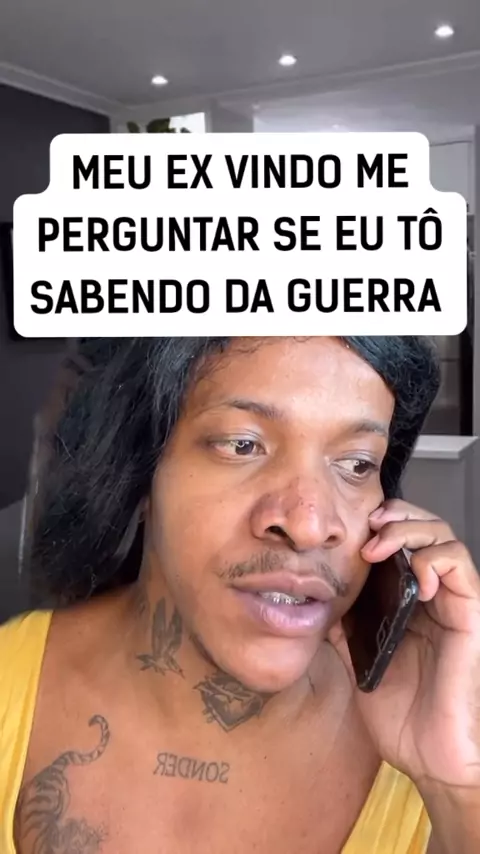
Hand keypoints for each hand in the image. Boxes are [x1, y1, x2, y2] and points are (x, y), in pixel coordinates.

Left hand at [328, 499, 479, 790]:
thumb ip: (344, 622)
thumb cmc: (397, 709)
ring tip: (382, 547)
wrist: (426, 754)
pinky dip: (436, 560)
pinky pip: (461, 569)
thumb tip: (313, 593)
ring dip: (412, 531)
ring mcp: (451, 603)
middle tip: (370, 525)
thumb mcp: (356, 655)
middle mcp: (431, 595)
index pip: (402, 540)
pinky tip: (414, 578)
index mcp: (405, 599)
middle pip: (426, 529)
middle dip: (397, 516)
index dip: (383, 522)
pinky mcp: (469, 617)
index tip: (355, 526)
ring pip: (445, 539)